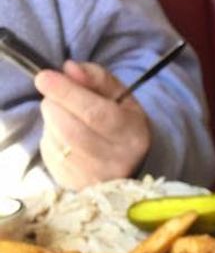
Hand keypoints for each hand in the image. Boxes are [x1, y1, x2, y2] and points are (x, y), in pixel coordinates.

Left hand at [35, 60, 150, 189]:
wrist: (122, 164)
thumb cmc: (120, 123)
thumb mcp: (119, 96)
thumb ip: (96, 78)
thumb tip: (69, 70)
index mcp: (132, 136)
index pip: (95, 114)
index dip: (67, 94)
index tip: (43, 77)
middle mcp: (115, 161)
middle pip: (68, 128)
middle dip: (54, 104)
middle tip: (57, 96)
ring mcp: (92, 177)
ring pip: (55, 138)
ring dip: (51, 121)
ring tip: (66, 118)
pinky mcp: (71, 183)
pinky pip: (48, 152)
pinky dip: (50, 138)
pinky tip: (65, 138)